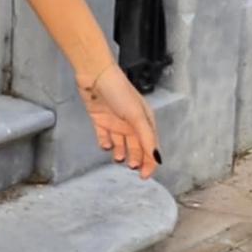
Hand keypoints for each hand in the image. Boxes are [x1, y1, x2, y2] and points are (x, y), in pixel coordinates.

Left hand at [76, 61, 161, 178]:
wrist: (95, 76)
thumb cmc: (119, 92)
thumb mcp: (136, 116)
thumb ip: (146, 137)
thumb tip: (157, 158)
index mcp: (145, 121)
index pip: (150, 146)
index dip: (149, 161)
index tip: (144, 175)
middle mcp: (131, 123)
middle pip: (136, 147)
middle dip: (135, 159)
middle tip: (130, 167)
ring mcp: (116, 122)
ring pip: (121, 144)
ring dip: (120, 153)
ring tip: (118, 157)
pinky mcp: (100, 120)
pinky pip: (104, 137)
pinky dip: (105, 144)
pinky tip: (105, 146)